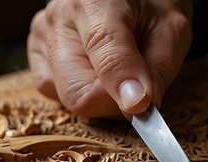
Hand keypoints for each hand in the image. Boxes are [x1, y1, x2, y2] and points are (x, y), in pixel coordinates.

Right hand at [27, 0, 192, 117]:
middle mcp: (57, 19)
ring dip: (100, 99)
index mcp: (93, 3)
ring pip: (66, 97)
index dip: (126, 92)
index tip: (143, 106)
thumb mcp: (171, 32)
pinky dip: (82, 92)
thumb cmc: (151, 9)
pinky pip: (55, 94)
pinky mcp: (37, 55)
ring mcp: (41, 37)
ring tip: (117, 74)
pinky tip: (97, 73)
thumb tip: (135, 107)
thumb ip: (157, 70)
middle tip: (136, 91)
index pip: (105, 61)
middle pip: (77, 92)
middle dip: (113, 102)